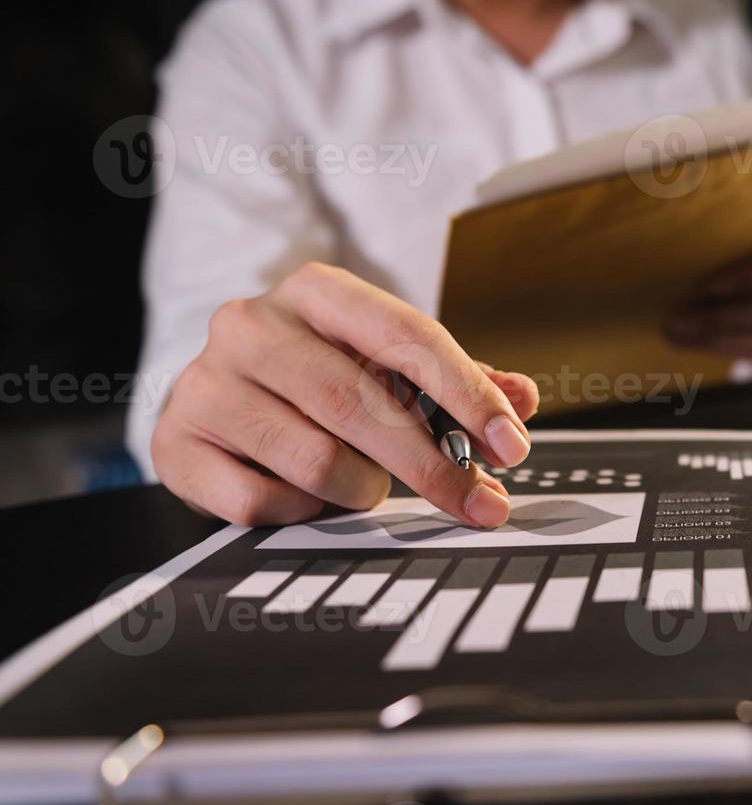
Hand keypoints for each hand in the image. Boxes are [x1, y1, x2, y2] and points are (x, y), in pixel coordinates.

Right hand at [152, 262, 538, 526]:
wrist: (214, 403)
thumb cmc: (319, 381)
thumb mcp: (388, 367)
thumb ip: (459, 384)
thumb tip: (523, 400)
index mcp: (316, 293)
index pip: (406, 336)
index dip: (467, 394)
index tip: (512, 445)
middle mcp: (252, 325)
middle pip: (359, 403)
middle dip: (432, 464)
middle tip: (479, 504)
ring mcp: (206, 383)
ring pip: (315, 459)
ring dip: (361, 488)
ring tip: (366, 484)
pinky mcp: (175, 445)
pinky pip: (262, 502)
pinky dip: (302, 511)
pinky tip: (308, 496)